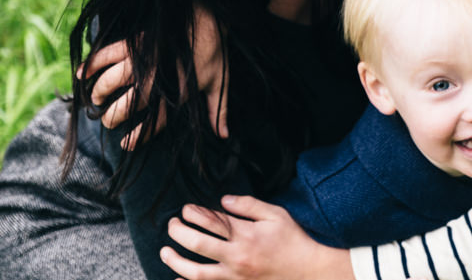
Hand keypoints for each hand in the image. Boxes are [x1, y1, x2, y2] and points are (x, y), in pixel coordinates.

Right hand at [75, 3, 228, 148]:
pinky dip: (92, 64)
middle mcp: (157, 79)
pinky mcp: (136, 42)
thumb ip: (219, 110)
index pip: (155, 121)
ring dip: (100, 93)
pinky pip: (108, 54)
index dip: (138, 135)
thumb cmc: (214, 49)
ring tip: (96, 101)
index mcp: (178, 91)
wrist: (207, 14)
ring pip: (112, 81)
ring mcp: (144, 60)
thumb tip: (225, 135)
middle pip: (126, 105)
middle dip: (112, 116)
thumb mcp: (221, 81)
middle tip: (107, 121)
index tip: (125, 144)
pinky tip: (82, 74)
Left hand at [161, 195, 352, 279]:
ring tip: (165, 252)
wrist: (306, 270)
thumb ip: (248, 205)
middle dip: (179, 233)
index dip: (195, 213)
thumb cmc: (292, 240)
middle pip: (199, 244)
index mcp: (247, 235)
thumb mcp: (276, 214)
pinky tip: (178, 279)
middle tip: (171, 225)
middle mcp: (237, 256)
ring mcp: (234, 275)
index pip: (213, 221)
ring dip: (176, 262)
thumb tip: (224, 200)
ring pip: (197, 272)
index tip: (186, 209)